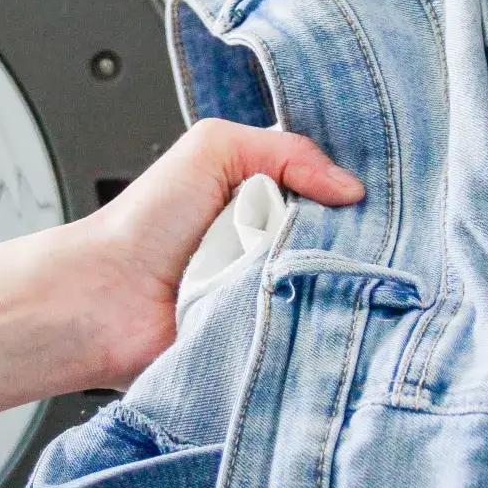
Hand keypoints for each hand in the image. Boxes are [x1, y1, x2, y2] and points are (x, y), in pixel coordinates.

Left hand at [71, 119, 363, 388]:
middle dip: (354, 238)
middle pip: (344, 242)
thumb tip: (351, 188)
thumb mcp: (213, 149)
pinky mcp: (269, 338)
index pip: (334, 193)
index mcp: (266, 199)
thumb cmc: (144, 223)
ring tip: (319, 270)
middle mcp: (275, 246)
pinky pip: (308, 331)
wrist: (106, 298)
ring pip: (332, 286)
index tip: (382, 195)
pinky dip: (309, 320)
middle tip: (361, 236)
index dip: (355, 193)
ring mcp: (274, 294)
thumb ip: (286, 150)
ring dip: (328, 278)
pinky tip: (305, 307)